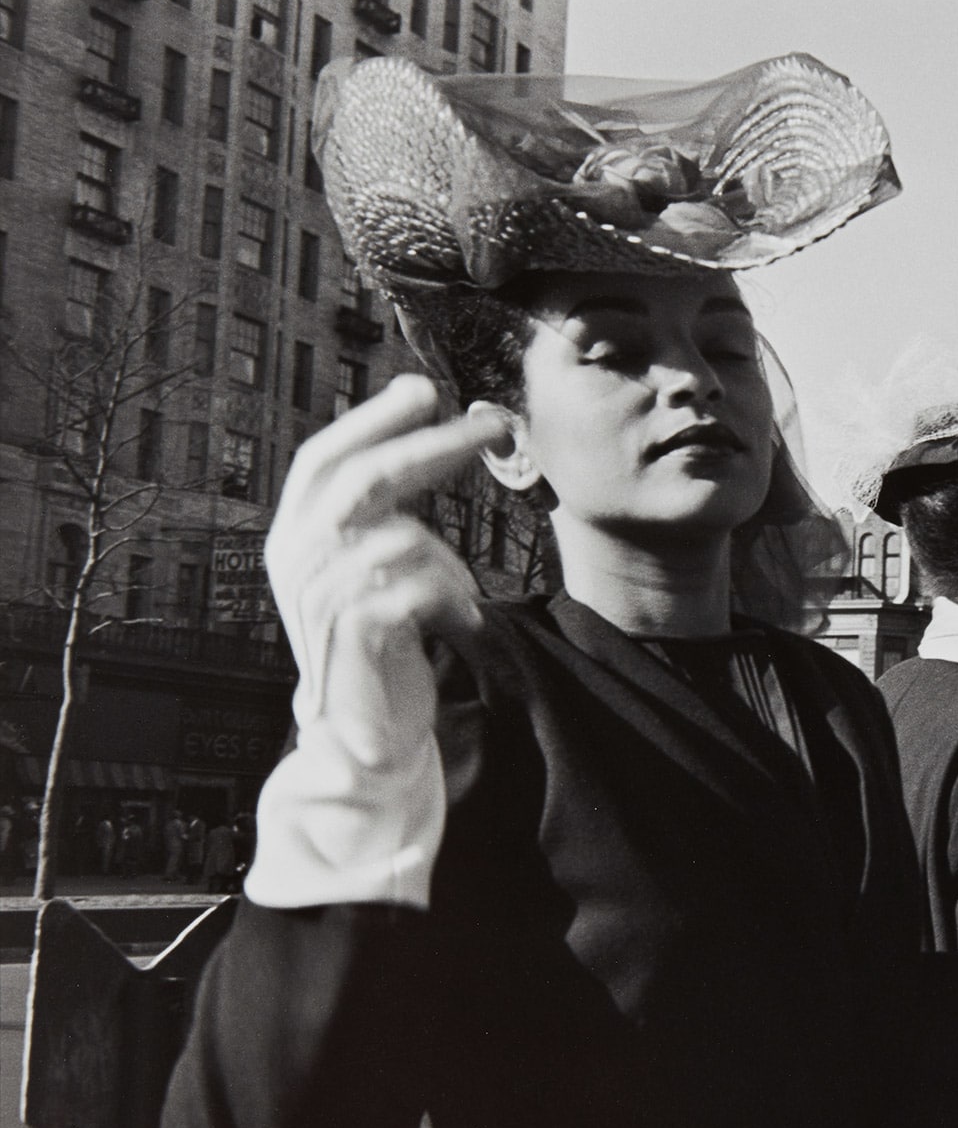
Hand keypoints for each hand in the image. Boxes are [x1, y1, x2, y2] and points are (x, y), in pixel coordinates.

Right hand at [246, 377, 510, 909]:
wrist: (364, 740)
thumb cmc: (380, 649)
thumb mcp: (368, 572)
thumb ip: (378, 517)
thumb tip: (422, 437)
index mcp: (293, 538)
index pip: (323, 458)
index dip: (371, 419)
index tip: (422, 387)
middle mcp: (295, 560)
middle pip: (365, 479)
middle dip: (434, 444)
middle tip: (492, 424)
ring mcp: (320, 598)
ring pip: (405, 538)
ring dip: (449, 563)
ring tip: (457, 601)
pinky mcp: (355, 635)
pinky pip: (421, 588)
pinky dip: (454, 601)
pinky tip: (460, 628)